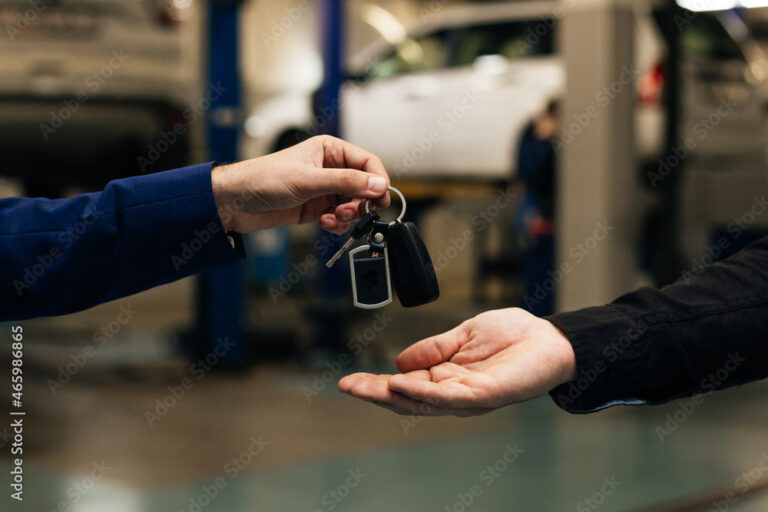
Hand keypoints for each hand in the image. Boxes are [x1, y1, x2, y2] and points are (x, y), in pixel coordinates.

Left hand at [211, 135, 389, 233]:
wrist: (236, 202)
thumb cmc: (263, 179)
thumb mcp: (309, 180)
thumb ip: (346, 182)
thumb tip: (378, 185)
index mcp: (329, 150)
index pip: (368, 163)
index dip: (378, 180)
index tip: (381, 198)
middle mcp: (330, 168)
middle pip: (364, 186)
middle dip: (361, 202)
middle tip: (353, 212)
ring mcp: (324, 189)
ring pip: (353, 204)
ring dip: (348, 215)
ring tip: (334, 218)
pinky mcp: (317, 208)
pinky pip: (340, 218)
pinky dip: (337, 224)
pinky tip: (325, 224)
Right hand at [338, 308, 576, 415]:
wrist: (550, 338)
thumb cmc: (513, 336)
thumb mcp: (462, 334)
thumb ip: (433, 348)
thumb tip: (399, 361)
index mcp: (445, 377)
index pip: (403, 384)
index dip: (375, 383)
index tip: (348, 381)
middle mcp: (453, 392)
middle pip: (406, 398)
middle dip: (374, 393)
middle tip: (346, 387)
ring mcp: (468, 397)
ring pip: (422, 402)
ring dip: (390, 395)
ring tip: (363, 387)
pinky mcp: (485, 394)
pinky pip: (449, 396)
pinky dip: (422, 392)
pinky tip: (400, 383)